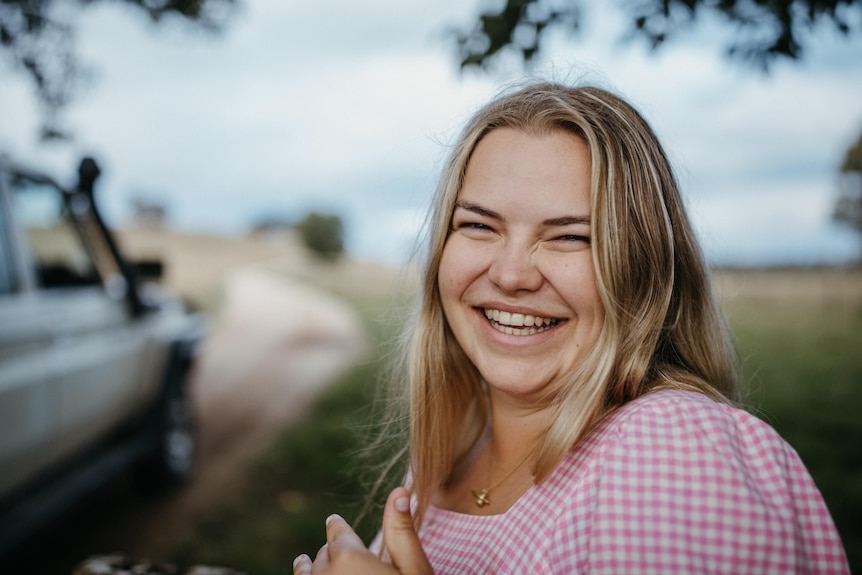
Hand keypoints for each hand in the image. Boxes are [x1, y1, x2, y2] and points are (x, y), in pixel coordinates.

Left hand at [293, 487, 432, 574]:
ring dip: (310, 566)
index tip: (333, 521)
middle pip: (324, 555)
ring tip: (304, 560)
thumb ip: (402, 532)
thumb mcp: (413, 569)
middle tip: (334, 548)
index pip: (337, 534)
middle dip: (332, 549)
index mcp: (350, 558)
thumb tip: (400, 491)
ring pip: (308, 574)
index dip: (337, 526)